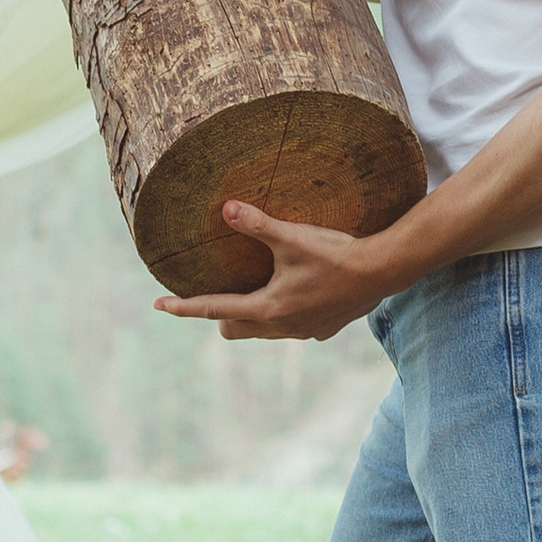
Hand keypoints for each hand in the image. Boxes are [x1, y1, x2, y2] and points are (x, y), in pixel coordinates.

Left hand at [154, 201, 393, 342]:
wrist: (383, 272)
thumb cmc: (336, 254)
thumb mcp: (293, 237)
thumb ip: (258, 225)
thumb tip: (226, 209)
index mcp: (267, 308)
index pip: (213, 309)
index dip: (183, 306)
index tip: (158, 304)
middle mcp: (281, 327)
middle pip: (233, 329)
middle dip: (218, 314)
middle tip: (213, 292)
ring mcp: (303, 332)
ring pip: (261, 331)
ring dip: (250, 315)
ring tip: (252, 291)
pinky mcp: (322, 330)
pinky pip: (290, 328)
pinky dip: (281, 315)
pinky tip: (294, 293)